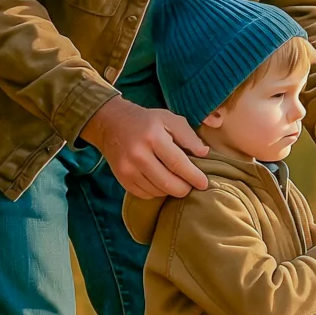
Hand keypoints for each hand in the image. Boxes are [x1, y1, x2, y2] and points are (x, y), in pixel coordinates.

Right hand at [81, 95, 208, 198]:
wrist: (111, 123)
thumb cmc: (146, 121)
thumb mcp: (169, 119)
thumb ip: (189, 136)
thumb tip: (204, 153)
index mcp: (153, 137)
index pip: (178, 163)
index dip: (193, 176)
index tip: (204, 183)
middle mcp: (138, 155)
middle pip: (168, 183)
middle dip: (185, 188)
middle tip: (192, 185)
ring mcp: (127, 169)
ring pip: (158, 191)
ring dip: (171, 190)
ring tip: (176, 179)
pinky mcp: (122, 179)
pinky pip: (145, 194)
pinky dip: (157, 192)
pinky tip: (161, 181)